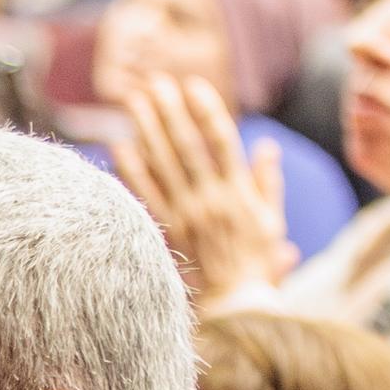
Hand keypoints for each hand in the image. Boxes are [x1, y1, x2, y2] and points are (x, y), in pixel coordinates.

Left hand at [116, 76, 298, 308]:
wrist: (236, 306)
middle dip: (170, 112)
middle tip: (155, 83)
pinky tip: (118, 147)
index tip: (193, 85)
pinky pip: (145, 196)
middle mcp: (211, 200)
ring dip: (147, 130)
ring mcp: (185, 215)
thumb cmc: (257, 264)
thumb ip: (266, 182)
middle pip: (187, 147)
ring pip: (163, 165)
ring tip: (134, 101)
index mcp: (240, 193)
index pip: (223, 141)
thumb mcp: (272, 220)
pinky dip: (131, 171)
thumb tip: (267, 146)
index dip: (206, 111)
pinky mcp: (166, 232)